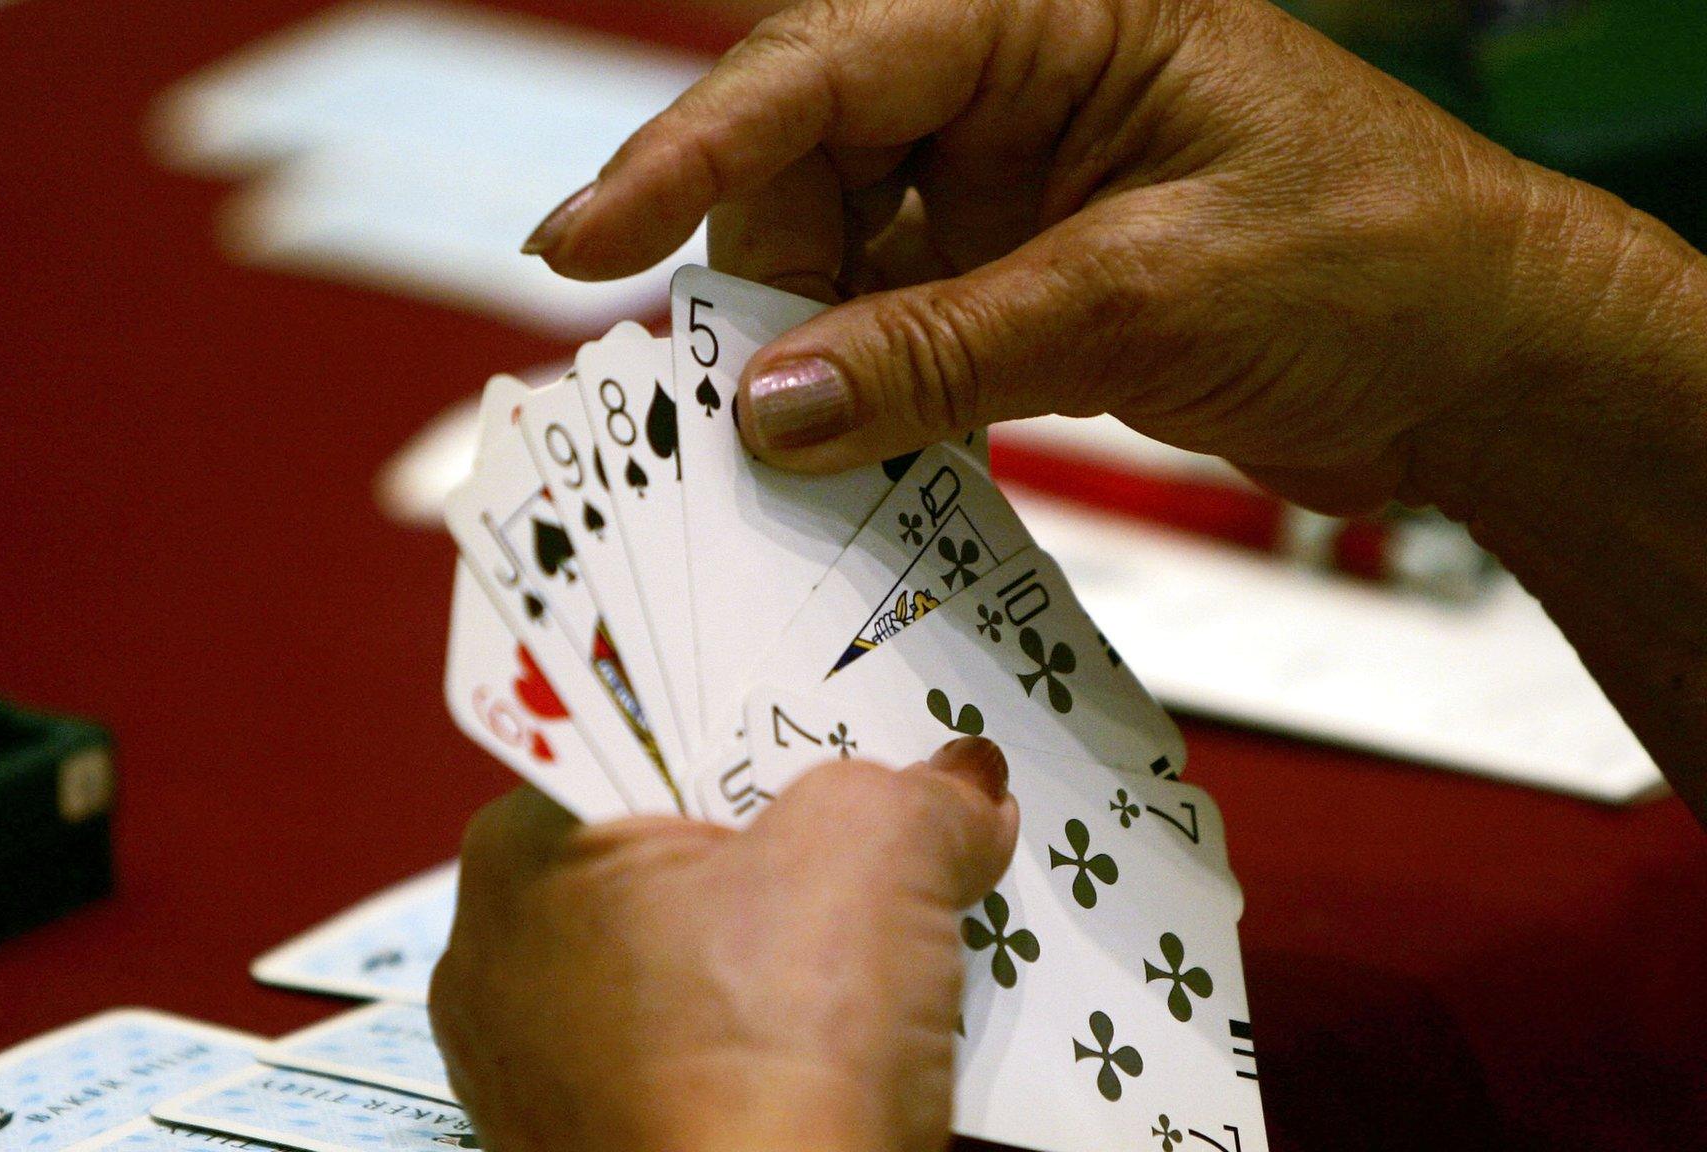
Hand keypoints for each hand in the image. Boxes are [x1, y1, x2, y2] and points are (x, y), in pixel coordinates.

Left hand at [428, 739, 1018, 1151]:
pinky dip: (759, 1042)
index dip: (749, 722)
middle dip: (778, 840)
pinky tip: (842, 1044)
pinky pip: (688, 1054)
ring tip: (881, 941)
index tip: (832, 722)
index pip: (638, 741)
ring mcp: (535, 1069)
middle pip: (667, 852)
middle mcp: (500, 958)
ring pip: (680, 962)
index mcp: (522, 851)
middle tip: (879, 828)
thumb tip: (964, 788)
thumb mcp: (877, 855)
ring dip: (776, 948)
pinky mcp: (588, 1147)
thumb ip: (920, 792)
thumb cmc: (770, 1058)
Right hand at [521, 0, 1661, 516]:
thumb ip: (949, 344)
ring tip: (786, 454)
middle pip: (810, 159)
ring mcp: (1013, 181)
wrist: (1484, 362)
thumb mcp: (1146, 294)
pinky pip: (900, 322)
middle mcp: (1013, 81)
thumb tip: (772, 404)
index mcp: (1049, 13)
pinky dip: (869, 392)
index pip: (826, 62)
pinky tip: (853, 459)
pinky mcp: (1023, 274)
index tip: (583, 242)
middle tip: (712, 399)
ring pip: (843, 250)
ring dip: (808, 352)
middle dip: (756, 276)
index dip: (687, 149)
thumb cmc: (1378, 260)